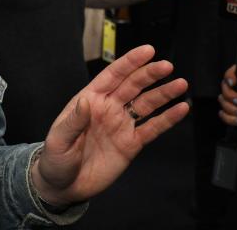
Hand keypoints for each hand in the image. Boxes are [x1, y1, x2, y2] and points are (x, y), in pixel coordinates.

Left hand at [30, 45, 188, 205]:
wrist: (64, 185)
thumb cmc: (55, 159)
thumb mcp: (59, 139)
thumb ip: (73, 121)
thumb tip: (85, 101)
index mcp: (90, 100)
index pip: (112, 76)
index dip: (129, 62)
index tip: (147, 51)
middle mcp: (109, 109)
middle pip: (133, 86)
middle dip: (150, 74)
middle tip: (167, 66)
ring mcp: (121, 125)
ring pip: (146, 104)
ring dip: (163, 93)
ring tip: (180, 84)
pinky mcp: (131, 144)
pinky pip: (152, 128)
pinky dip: (168, 119)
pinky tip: (181, 109)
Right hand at [218, 62, 236, 156]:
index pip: (233, 73)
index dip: (229, 77)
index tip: (233, 83)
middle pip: (224, 88)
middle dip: (230, 98)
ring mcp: (235, 104)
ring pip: (222, 102)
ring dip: (232, 110)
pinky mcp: (231, 115)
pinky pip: (221, 113)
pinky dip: (230, 119)